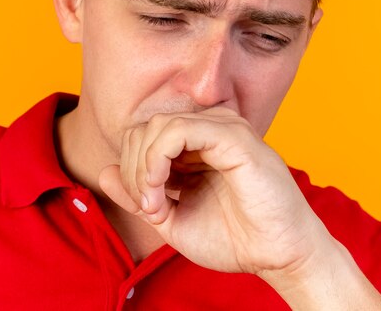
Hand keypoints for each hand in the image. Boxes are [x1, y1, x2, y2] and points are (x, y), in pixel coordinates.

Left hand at [99, 108, 380, 308]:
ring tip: (156, 202)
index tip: (147, 207)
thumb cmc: (234, 237)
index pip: (143, 135)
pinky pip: (178, 131)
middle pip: (145, 127)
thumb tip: (102, 172)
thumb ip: (139, 195)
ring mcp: (223, 129)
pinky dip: (157, 159)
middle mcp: (209, 129)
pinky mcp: (233, 138)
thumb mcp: (173, 219)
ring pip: (158, 125)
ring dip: (143, 167)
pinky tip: (162, 186)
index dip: (131, 168)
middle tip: (150, 206)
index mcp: (197, 144)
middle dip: (133, 169)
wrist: (277, 256)